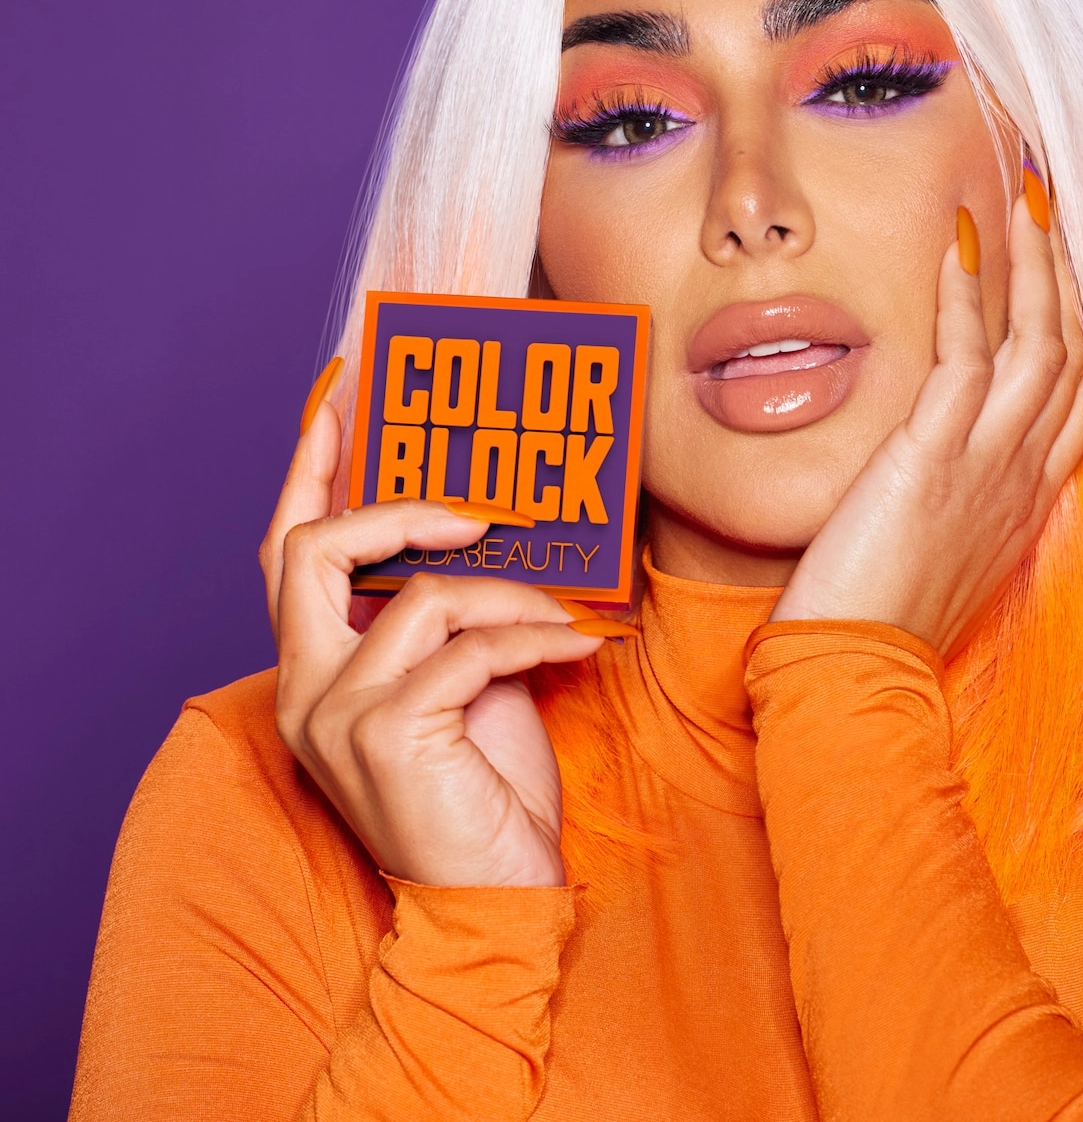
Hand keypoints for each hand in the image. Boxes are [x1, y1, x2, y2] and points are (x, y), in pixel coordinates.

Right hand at [259, 398, 602, 886]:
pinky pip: (468, 650)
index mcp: (315, 671)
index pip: (285, 554)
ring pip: (418, 598)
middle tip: (479, 516)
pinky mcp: (389, 737)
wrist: (494, 898)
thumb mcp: (461, 682)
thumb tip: (489, 535)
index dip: (308, 474)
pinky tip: (578, 650)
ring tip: (561, 619)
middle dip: (400, 514)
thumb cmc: (481, 788)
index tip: (336, 403)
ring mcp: (338, 717)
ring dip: (508, 596)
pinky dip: (532, 639)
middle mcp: (306, 691)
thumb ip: (447, 617)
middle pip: (311, 551)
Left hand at [770, 194, 1082, 655]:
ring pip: (1040, 346)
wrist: (858, 675)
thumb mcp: (946, 555)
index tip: (1078, 271)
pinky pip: (965, 359)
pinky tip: (959, 246)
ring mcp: (987, 466)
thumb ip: (960, 503)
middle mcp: (1023, 477)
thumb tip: (943, 468)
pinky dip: (967, 297)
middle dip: (1076, 277)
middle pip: (1078, 355)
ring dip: (1036, 267)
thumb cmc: (888, 621)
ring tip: (1027, 199)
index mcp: (1028, 500)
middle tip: (1063, 209)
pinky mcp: (933, 460)